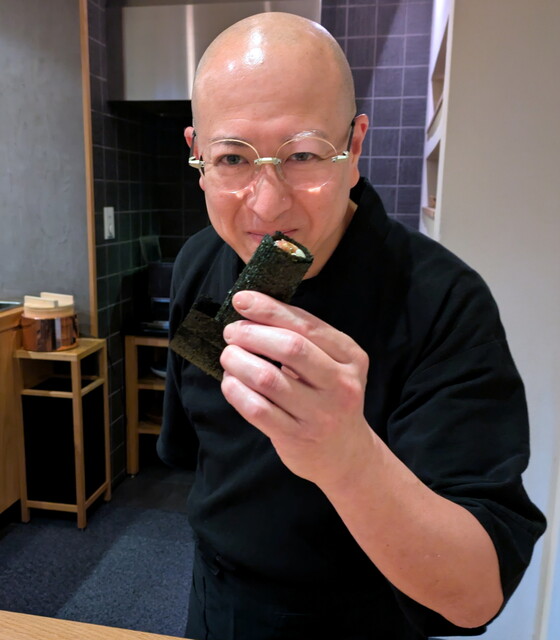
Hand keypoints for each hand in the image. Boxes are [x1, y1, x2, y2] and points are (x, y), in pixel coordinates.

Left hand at [219, 290, 373, 487]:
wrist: (344, 453)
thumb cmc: (328, 398)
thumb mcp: (332, 365)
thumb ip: (303, 339)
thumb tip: (252, 310)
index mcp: (351, 357)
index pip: (307, 325)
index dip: (270, 310)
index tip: (242, 300)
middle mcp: (341, 385)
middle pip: (290, 348)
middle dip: (252, 334)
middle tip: (231, 332)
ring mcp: (320, 414)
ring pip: (268, 379)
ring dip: (239, 362)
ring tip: (228, 356)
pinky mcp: (297, 437)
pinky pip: (257, 409)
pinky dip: (236, 391)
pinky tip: (230, 382)